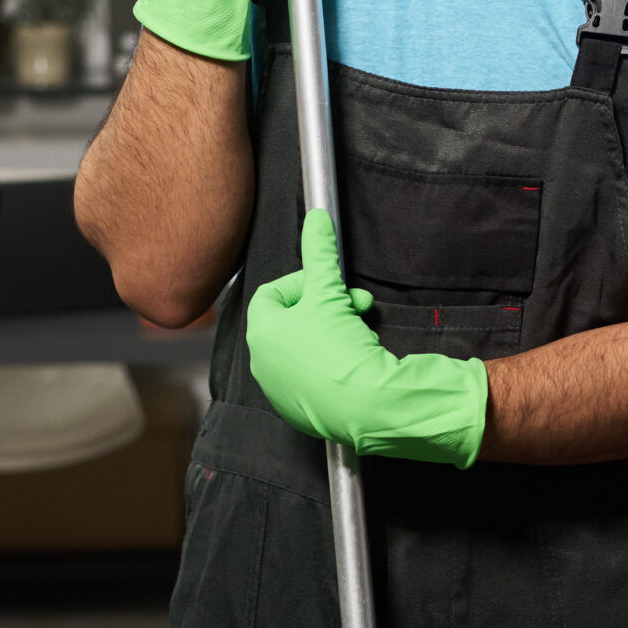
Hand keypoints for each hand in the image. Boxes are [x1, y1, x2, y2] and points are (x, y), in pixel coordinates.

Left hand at [245, 209, 487, 467]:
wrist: (365, 405)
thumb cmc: (339, 350)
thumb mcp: (329, 292)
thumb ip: (320, 253)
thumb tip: (317, 217)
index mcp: (261, 332)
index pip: (271, 293)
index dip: (302, 282)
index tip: (328, 284)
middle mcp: (262, 362)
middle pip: (290, 319)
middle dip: (325, 306)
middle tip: (353, 303)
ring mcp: (279, 389)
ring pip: (303, 346)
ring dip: (330, 331)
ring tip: (359, 330)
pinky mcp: (299, 409)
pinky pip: (312, 375)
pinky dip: (332, 361)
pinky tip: (354, 359)